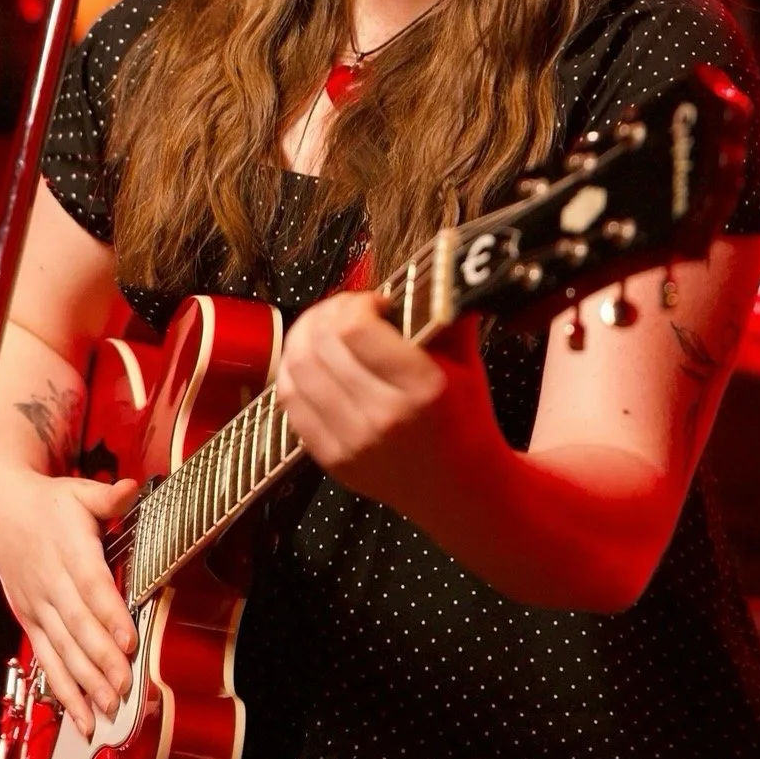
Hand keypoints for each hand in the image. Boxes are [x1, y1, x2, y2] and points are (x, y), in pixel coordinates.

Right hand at [0, 466, 140, 737]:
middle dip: (101, 660)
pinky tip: (80, 715)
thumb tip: (131, 488)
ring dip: (85, 682)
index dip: (109, 615)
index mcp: (69, 551)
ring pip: (62, 650)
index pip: (91, 587)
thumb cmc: (48, 506)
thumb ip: (108, 497)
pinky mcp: (30, 622)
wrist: (1, 515)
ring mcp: (38, 607)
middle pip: (78, 627)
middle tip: (125, 687)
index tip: (128, 640)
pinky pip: (47, 660)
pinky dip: (63, 690)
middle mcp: (51, 584)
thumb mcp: (78, 492)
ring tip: (107, 709)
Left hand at [274, 292, 500, 517]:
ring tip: (324, 331)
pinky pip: (291, 404)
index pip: (357, 327)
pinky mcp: (332, 460)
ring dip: (304, 339)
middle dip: (326, 314)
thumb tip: (440, 269)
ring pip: (298, 371)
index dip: (357, 302)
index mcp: (423, 388)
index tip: (373, 303)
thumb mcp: (468, 364)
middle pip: (320, 344)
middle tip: (344, 312)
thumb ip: (447, 314)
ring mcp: (354, 442)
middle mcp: (385, 417)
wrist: (461, 490)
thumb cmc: (465, 422)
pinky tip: (310, 362)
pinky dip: (293, 374)